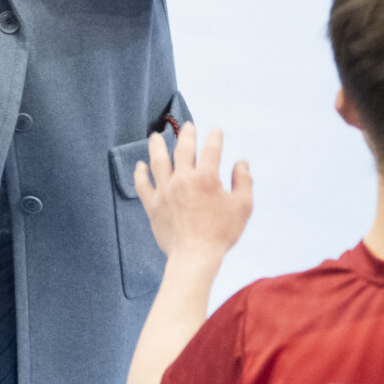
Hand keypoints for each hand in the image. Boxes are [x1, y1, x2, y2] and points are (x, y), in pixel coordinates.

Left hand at [133, 124, 252, 265]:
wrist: (194, 257)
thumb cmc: (221, 234)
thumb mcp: (242, 207)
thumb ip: (244, 181)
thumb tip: (242, 162)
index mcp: (206, 178)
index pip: (211, 149)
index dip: (214, 137)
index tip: (216, 131)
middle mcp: (183, 179)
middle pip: (183, 149)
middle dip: (186, 134)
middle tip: (187, 126)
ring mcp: (165, 191)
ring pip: (157, 161)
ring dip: (157, 145)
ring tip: (156, 136)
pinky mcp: (153, 205)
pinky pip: (142, 184)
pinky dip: (140, 173)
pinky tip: (140, 165)